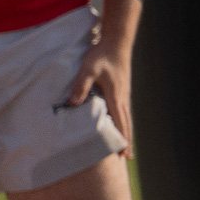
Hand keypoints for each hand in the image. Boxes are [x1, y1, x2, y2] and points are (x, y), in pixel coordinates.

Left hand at [65, 31, 133, 156]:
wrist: (116, 42)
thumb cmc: (101, 55)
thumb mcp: (88, 69)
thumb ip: (80, 86)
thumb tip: (73, 104)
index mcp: (115, 96)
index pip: (120, 122)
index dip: (121, 139)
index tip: (123, 154)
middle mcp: (122, 97)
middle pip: (126, 124)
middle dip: (126, 141)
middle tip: (126, 157)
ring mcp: (124, 93)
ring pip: (126, 117)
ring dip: (126, 132)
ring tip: (125, 146)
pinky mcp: (121, 89)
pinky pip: (123, 110)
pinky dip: (124, 121)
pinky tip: (120, 125)